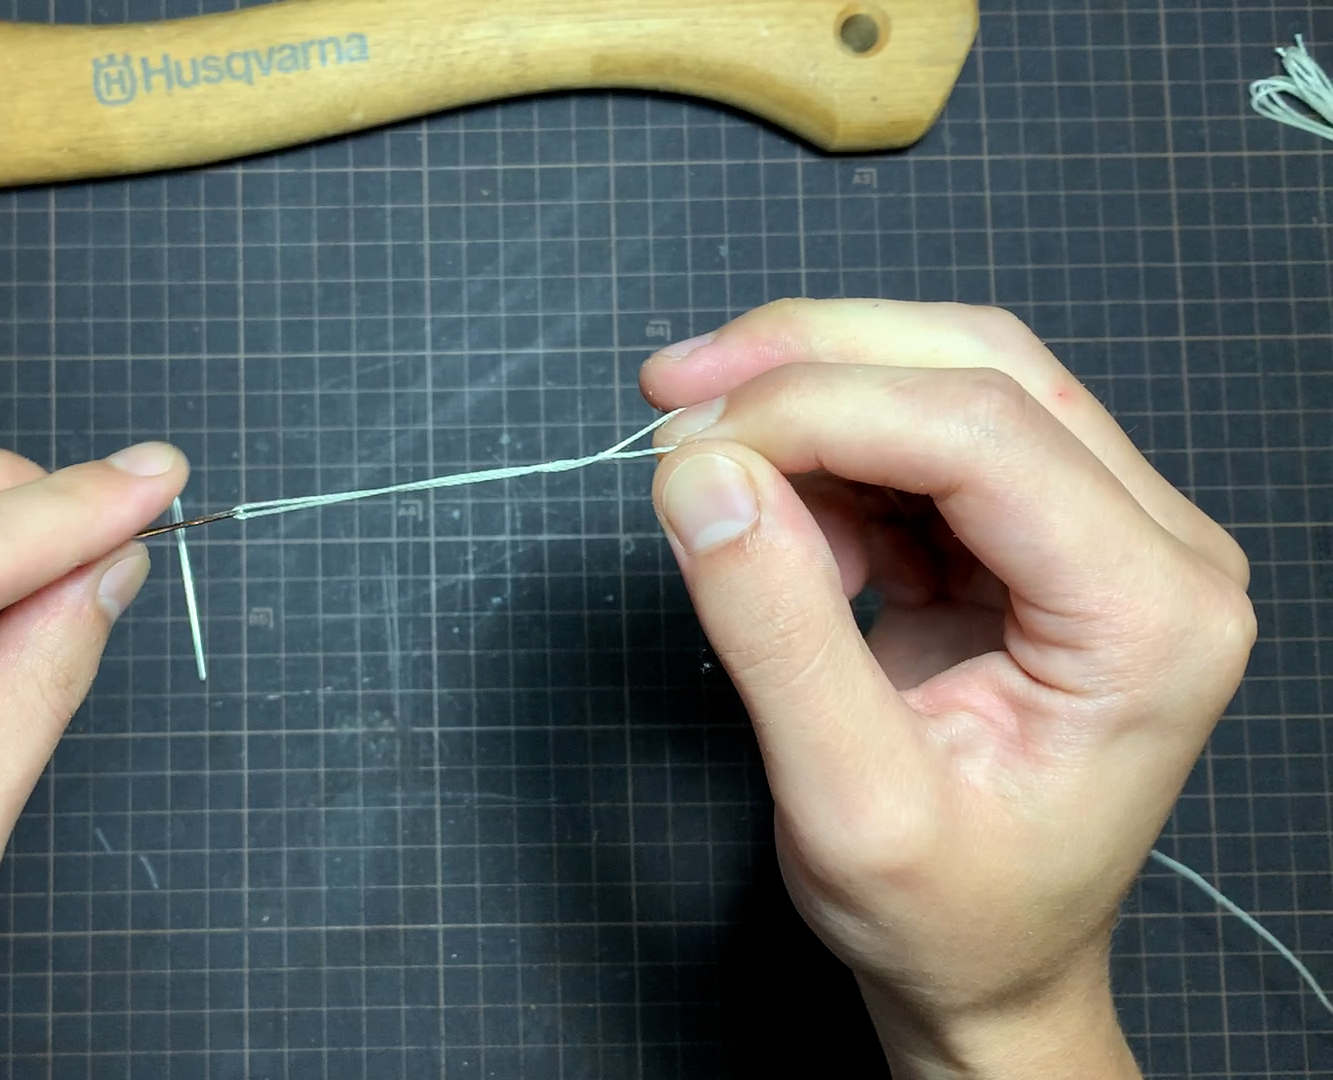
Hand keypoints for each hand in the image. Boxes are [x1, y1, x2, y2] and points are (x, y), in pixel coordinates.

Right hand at [641, 300, 1254, 1079]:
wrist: (992, 967)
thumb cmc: (948, 916)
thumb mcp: (846, 802)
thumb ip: (776, 630)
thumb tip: (700, 474)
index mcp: (1149, 617)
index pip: (982, 431)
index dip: (819, 406)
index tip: (683, 440)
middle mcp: (1159, 548)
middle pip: (979, 368)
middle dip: (810, 362)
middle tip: (672, 395)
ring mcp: (1111, 530)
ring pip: (952, 378)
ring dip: (814, 400)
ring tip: (709, 473)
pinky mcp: (1047, 533)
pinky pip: (930, 436)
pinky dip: (832, 455)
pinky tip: (780, 520)